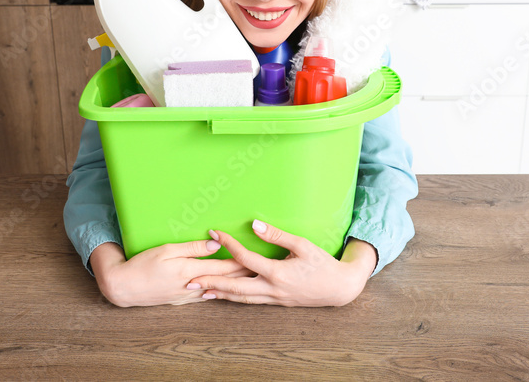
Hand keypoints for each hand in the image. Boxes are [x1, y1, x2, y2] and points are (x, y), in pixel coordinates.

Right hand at [89, 240, 250, 306]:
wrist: (124, 287)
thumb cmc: (143, 264)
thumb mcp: (167, 250)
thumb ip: (193, 247)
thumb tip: (217, 243)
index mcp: (190, 271)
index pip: (224, 266)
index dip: (242, 260)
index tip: (258, 254)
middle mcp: (193, 286)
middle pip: (226, 279)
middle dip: (245, 273)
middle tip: (264, 267)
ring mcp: (188, 296)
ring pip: (219, 290)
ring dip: (236, 284)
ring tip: (253, 279)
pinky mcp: (183, 300)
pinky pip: (208, 296)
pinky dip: (221, 291)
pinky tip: (229, 290)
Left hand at [188, 220, 377, 306]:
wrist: (339, 288)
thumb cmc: (322, 263)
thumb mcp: (302, 245)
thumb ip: (277, 235)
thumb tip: (254, 225)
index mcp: (277, 272)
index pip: (245, 258)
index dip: (228, 245)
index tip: (213, 234)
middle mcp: (272, 289)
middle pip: (235, 287)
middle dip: (211, 283)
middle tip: (190, 279)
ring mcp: (273, 298)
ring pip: (240, 298)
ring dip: (219, 294)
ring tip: (199, 291)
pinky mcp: (276, 303)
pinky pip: (250, 301)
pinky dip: (234, 299)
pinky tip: (223, 296)